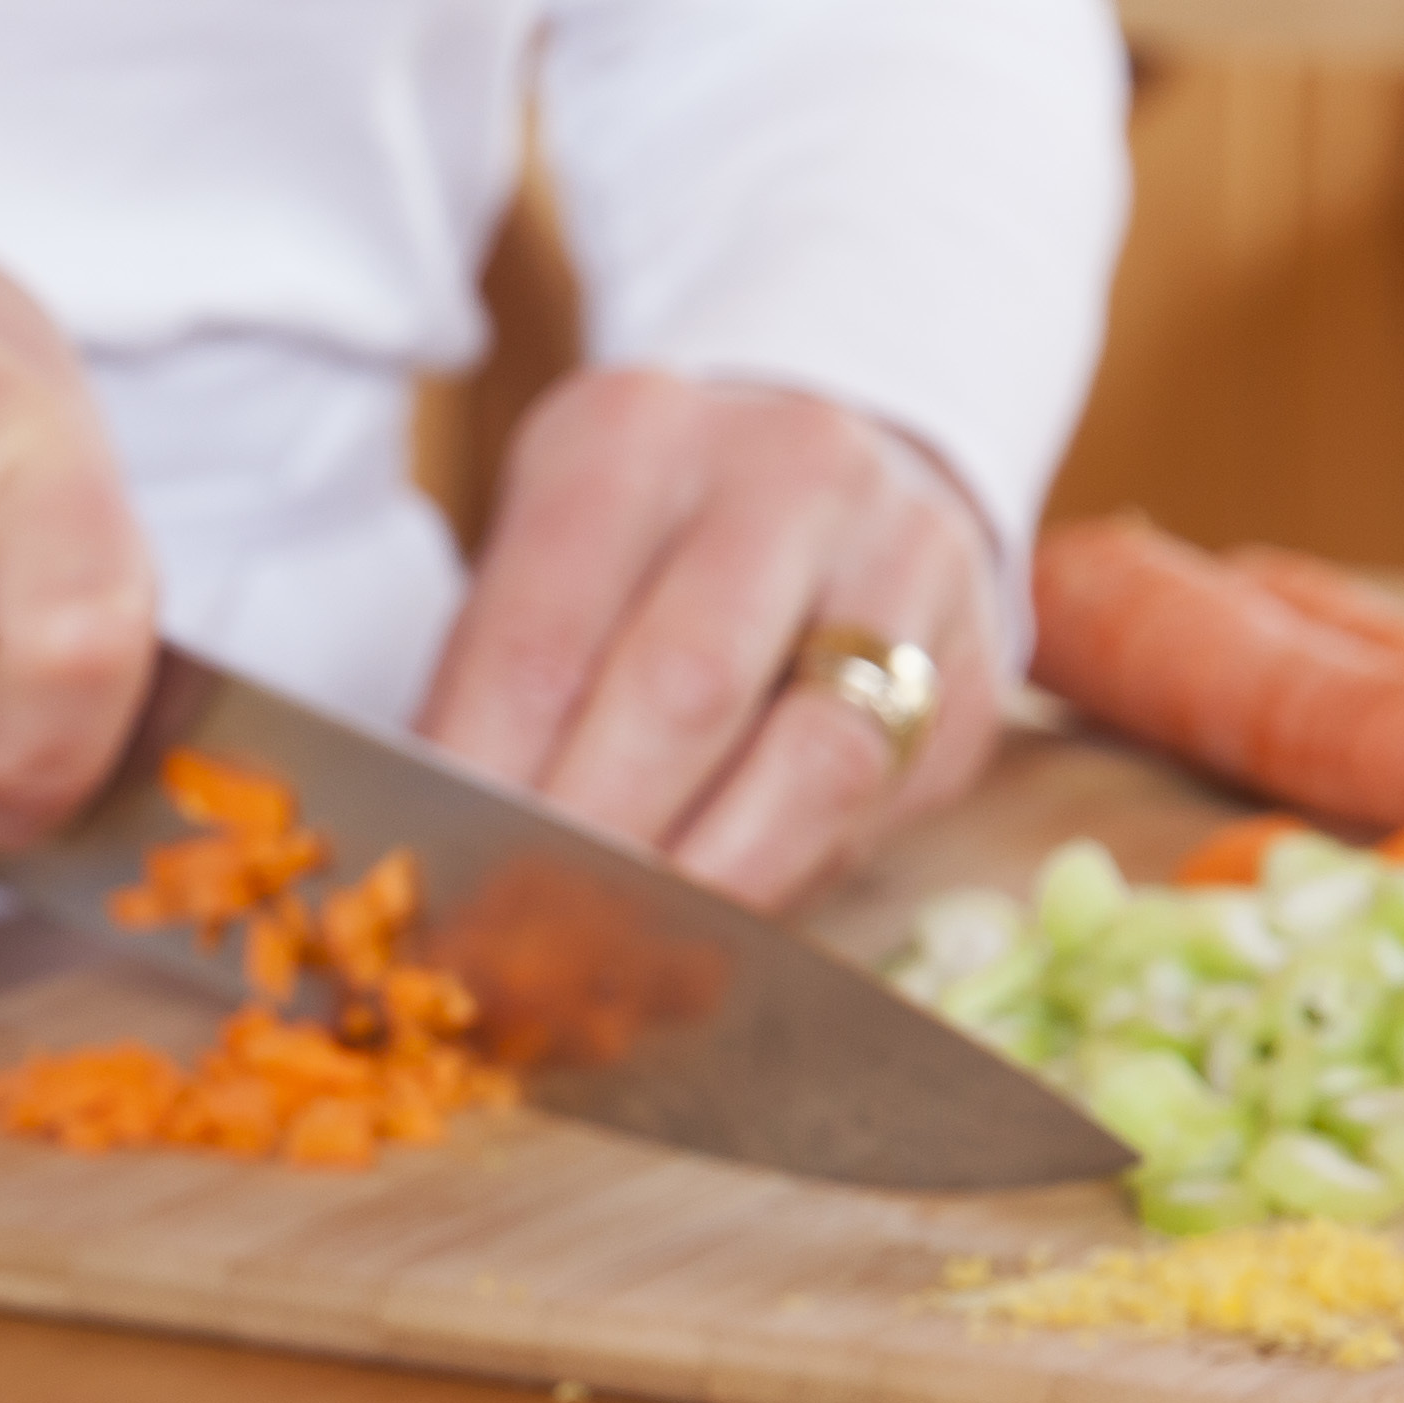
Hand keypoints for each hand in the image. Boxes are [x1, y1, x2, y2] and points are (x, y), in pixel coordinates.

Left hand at [417, 370, 1006, 906]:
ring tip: (618, 964)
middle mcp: (793, 475)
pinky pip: (876, 810)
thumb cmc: (644, 536)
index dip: (482, 792)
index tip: (435, 887)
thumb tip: (440, 856)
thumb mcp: (547, 551)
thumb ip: (496, 683)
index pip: (540, 640)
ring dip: (704, 888)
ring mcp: (907, 567)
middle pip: (684, 693)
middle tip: (520, 951)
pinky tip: (710, 934)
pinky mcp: (968, 677)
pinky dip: (783, 887)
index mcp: (638, 438)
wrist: (825, 472)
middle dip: (594, 849)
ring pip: (814, 763)